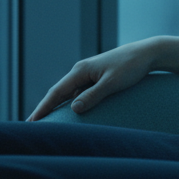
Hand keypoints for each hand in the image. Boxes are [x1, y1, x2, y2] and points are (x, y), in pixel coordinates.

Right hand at [26, 36, 178, 120]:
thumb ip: (93, 96)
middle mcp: (81, 71)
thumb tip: (73, 109)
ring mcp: (89, 74)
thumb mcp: (112, 83)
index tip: (32, 121)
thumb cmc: (130, 67)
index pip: (56, 92)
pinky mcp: (97, 77)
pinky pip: (80, 92)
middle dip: (46, 108)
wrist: (146, 53)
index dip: (43, 108)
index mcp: (81, 70)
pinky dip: (73, 102)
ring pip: (69, 93)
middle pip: (59, 93)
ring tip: (48, 122)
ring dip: (59, 106)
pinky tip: (71, 113)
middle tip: (33, 125)